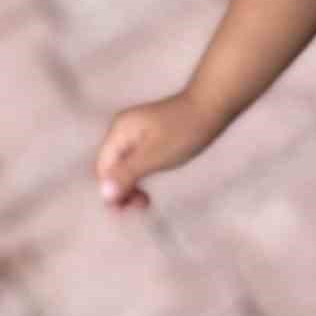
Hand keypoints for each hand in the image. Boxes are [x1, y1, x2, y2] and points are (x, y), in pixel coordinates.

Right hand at [93, 92, 220, 210]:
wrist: (212, 105)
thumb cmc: (185, 131)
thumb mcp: (155, 156)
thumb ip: (128, 174)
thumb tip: (104, 194)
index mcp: (120, 131)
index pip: (103, 169)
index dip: (111, 191)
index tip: (129, 209)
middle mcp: (122, 129)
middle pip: (110, 167)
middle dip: (120, 190)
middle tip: (141, 206)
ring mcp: (134, 131)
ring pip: (122, 165)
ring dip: (129, 185)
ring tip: (145, 201)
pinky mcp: (148, 135)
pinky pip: (134, 160)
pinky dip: (138, 175)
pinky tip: (149, 185)